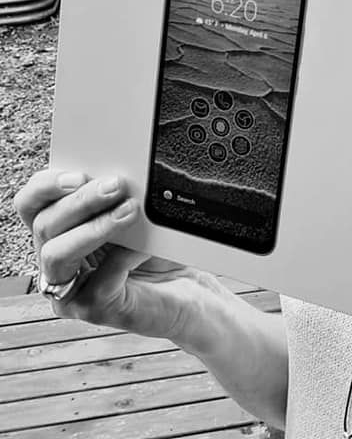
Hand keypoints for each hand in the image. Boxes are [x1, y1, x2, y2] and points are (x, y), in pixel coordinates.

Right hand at [13, 169, 205, 344]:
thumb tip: (121, 177)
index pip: (32, 204)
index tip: (78, 174)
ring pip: (57, 255)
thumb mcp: (139, 216)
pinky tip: (146, 247)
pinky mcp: (92, 310)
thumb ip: (121, 198)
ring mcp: (69, 290)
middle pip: (44, 225)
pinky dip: (124, 258)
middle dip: (80, 201)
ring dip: (94, 227)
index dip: (46, 187)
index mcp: (61, 231)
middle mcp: (56, 261)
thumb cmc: (159, 251)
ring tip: (130, 211)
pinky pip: (100, 282)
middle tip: (115, 185)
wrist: (187, 291)